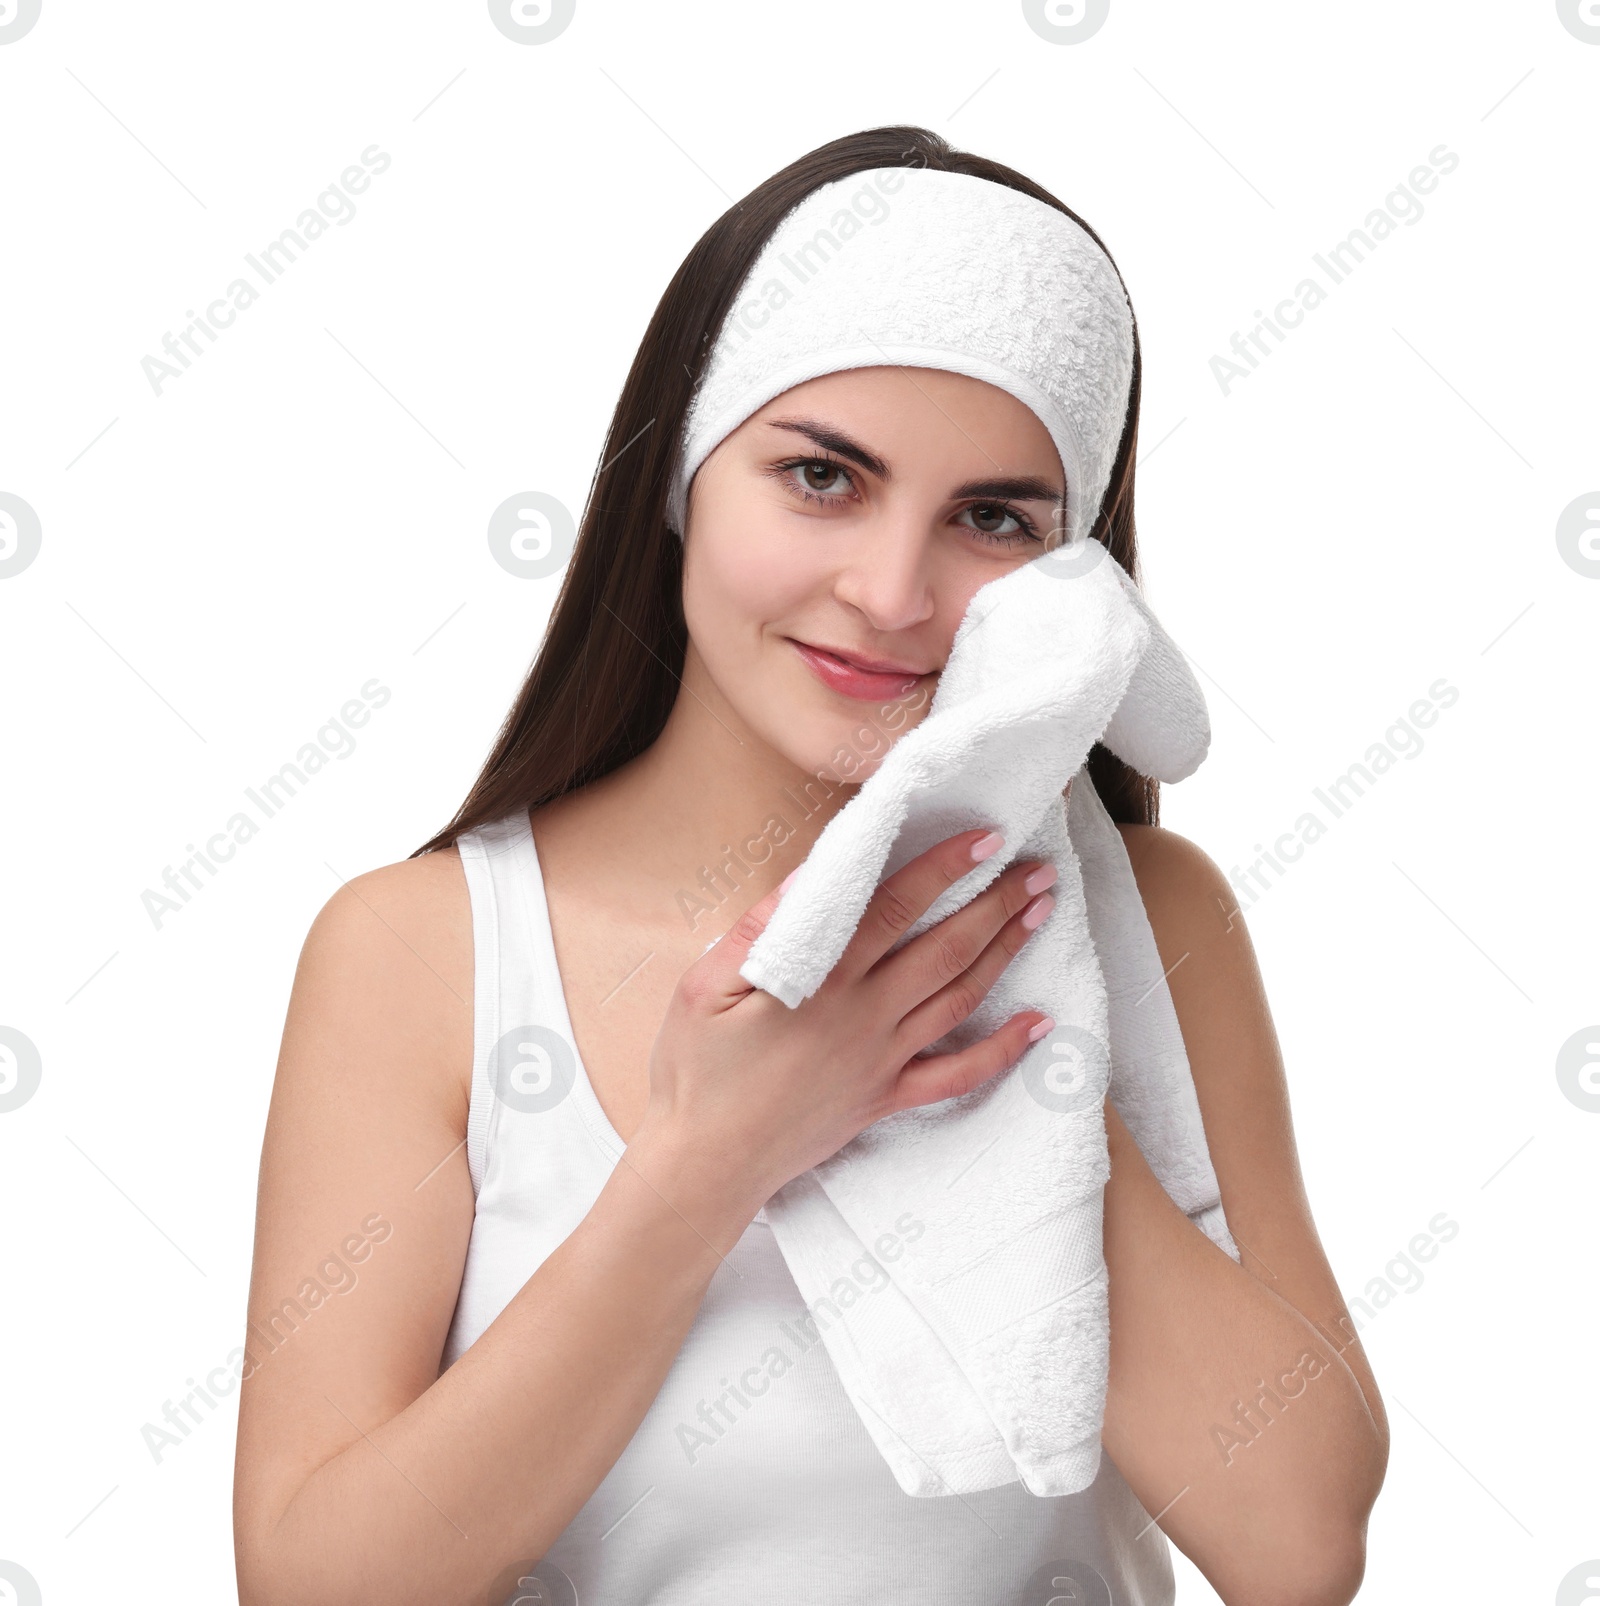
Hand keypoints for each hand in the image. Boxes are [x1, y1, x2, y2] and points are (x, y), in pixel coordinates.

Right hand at [633, 828, 1056, 1211]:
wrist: (706, 1165)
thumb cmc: (696, 1072)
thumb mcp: (702, 987)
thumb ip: (757, 930)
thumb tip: (807, 879)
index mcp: (821, 980)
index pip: (895, 908)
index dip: (944, 868)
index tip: (986, 838)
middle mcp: (865, 1016)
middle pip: (946, 948)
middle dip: (997, 903)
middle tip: (1040, 868)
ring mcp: (882, 1060)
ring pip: (960, 998)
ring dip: (1006, 952)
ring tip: (1041, 914)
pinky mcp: (884, 1099)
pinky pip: (956, 1075)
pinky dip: (1002, 1051)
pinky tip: (1038, 1024)